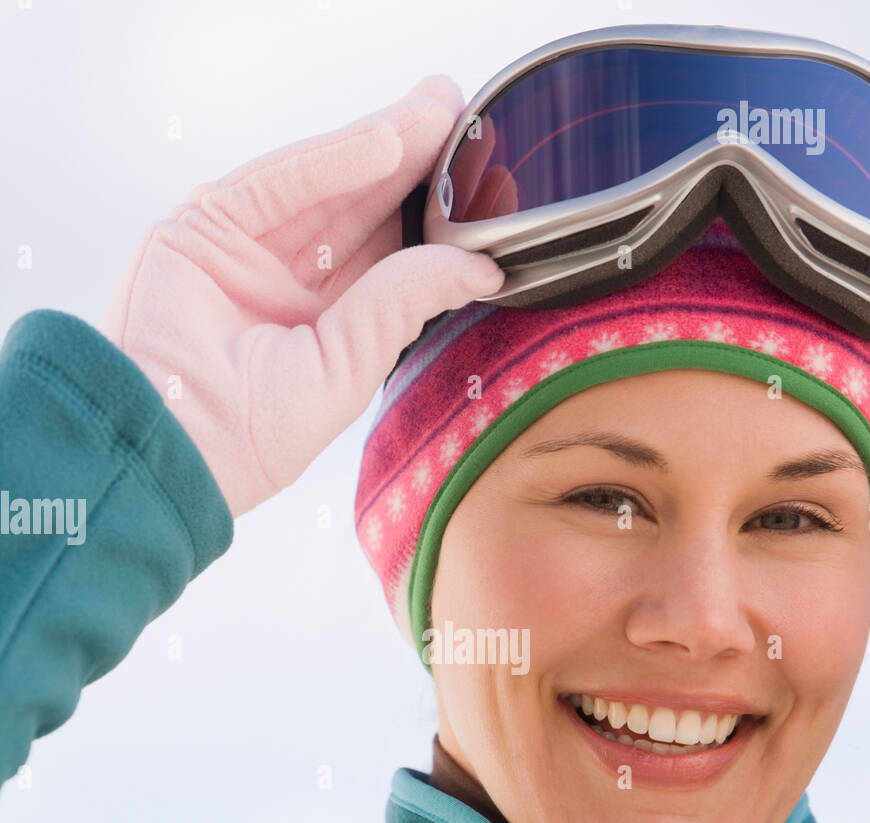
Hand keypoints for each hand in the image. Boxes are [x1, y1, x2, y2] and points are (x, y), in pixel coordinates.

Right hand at [99, 77, 503, 515]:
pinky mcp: (201, 228)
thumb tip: (482, 267)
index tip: (482, 183)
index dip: (433, 221)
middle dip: (411, 169)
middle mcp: (284, 288)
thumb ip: (405, 301)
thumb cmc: (252, 438)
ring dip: (379, 150)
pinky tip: (385, 142)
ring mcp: (241, 254)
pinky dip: (330, 160)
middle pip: (358, 213)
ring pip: (322, 188)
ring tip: (437, 117)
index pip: (387, 260)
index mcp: (322, 332)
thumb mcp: (351, 364)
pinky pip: (276, 183)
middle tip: (467, 123)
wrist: (173, 446)